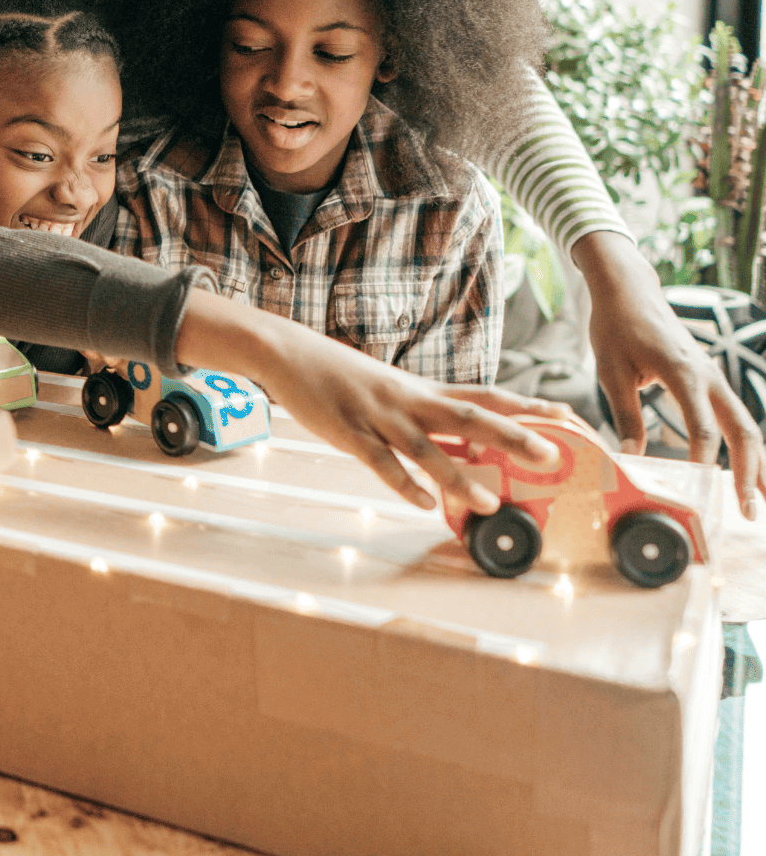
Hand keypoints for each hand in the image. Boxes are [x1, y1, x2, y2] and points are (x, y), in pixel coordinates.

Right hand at [176, 290, 569, 513]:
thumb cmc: (340, 373)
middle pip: (469, 417)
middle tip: (552, 455)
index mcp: (422, 388)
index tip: (567, 416)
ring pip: (426, 448)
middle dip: (512, 437)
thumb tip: (461, 439)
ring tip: (490, 502)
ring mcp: (378, 417)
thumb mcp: (390, 387)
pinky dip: (402, 484)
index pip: (486, 395)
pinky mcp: (348, 432)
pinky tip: (420, 503)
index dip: (527, 407)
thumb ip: (424, 412)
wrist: (288, 352)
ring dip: (459, 477)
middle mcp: (408, 400)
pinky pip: (379, 463)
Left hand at [573, 230, 764, 517]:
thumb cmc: (616, 327)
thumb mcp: (611, 372)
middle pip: (743, 431)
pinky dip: (742, 447)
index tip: (698, 492)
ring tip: (755, 502)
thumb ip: (626, 417)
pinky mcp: (710, 380)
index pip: (703, 428)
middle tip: (747, 511)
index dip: (703, 463)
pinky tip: (742, 472)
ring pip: (746, 427)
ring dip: (755, 464)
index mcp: (684, 374)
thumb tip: (630, 459)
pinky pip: (733, 418)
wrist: (629, 291)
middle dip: (750, 473)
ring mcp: (714, 378)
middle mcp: (709, 376)